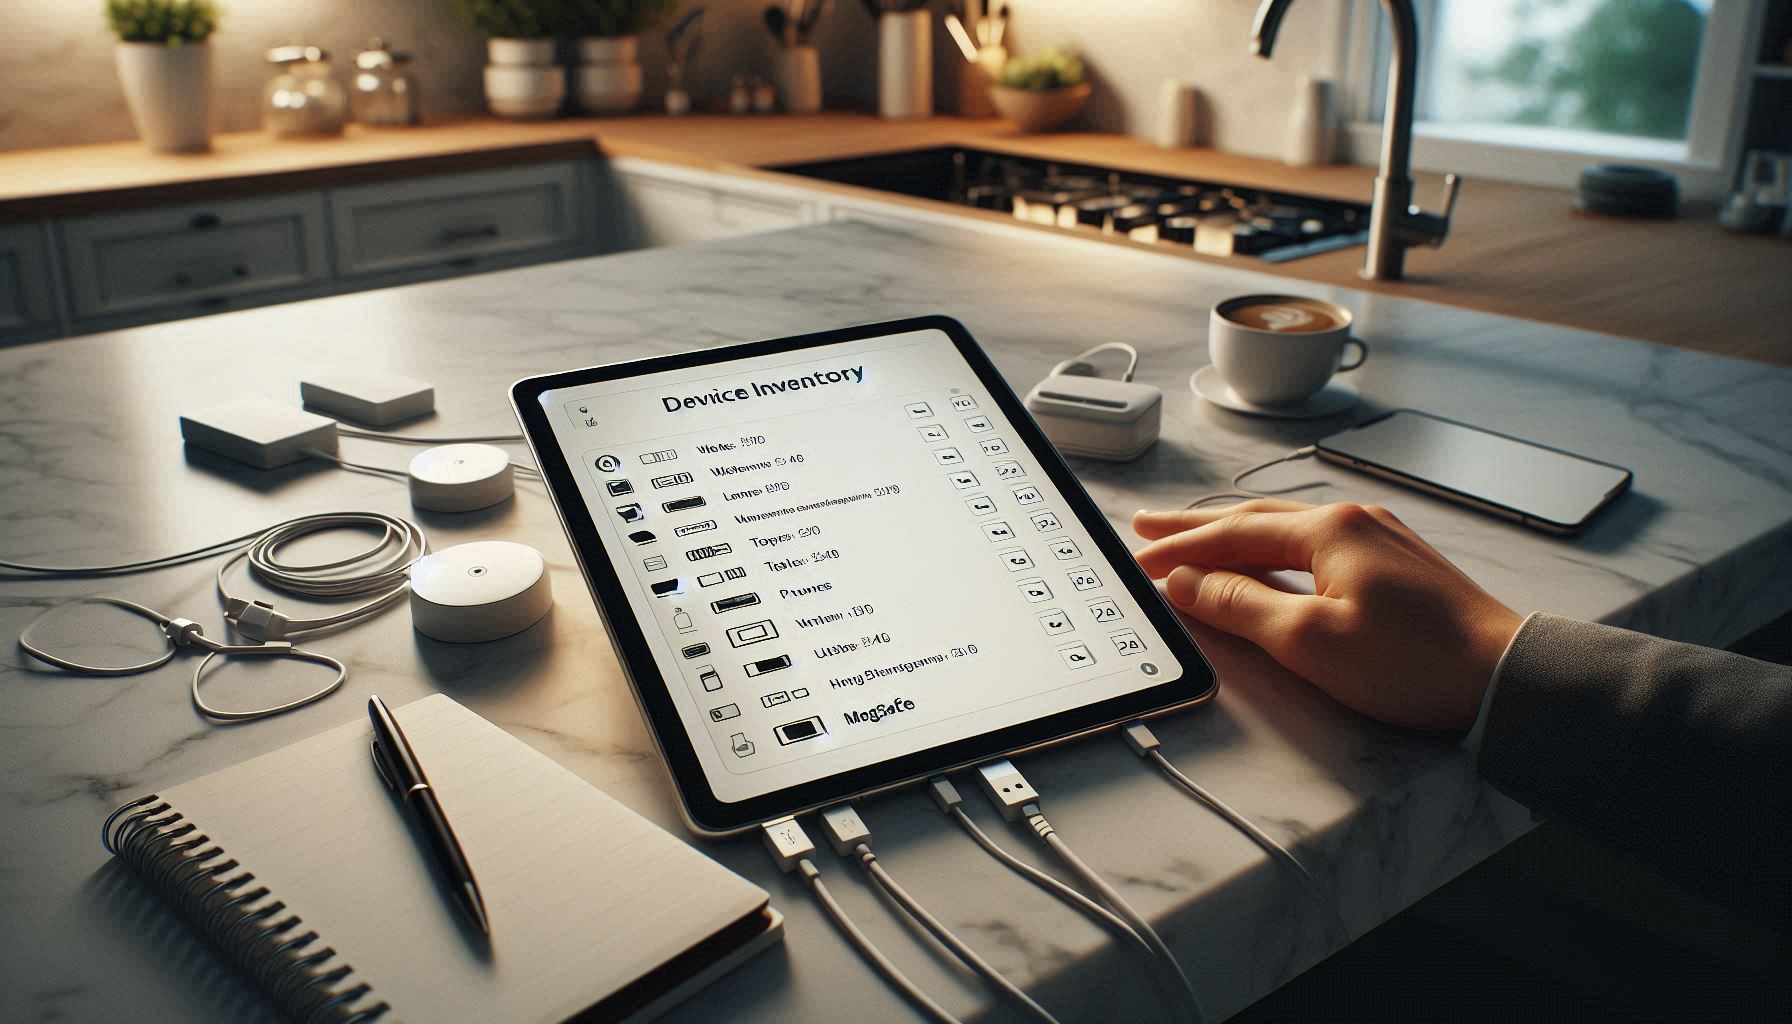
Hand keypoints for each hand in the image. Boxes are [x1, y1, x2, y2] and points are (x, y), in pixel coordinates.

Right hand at [1133, 499, 1523, 730]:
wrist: (1505, 676)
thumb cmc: (1413, 662)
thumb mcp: (1308, 640)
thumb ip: (1239, 604)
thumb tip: (1186, 581)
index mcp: (1327, 529)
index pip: (1232, 534)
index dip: (1179, 548)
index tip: (1138, 558)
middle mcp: (1352, 521)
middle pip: (1254, 519)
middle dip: (1197, 525)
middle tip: (1147, 524)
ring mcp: (1378, 539)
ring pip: (1286, 529)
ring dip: (1234, 533)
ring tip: (1193, 536)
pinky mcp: (1395, 565)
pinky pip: (1314, 545)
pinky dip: (1273, 548)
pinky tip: (1267, 556)